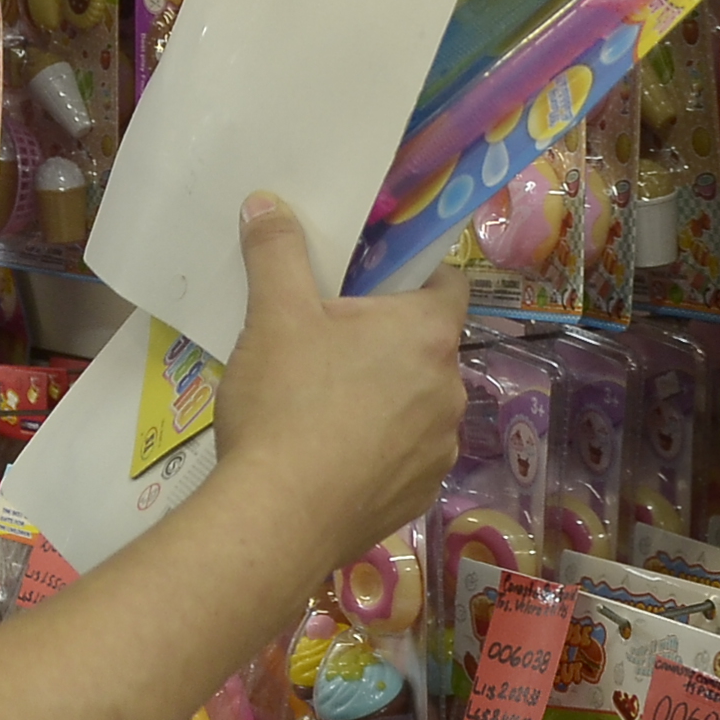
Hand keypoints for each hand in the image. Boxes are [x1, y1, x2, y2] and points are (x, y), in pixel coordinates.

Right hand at [212, 192, 467, 577]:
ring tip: (322, 405)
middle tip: (327, 343)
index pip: (448, 284)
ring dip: (385, 398)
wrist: (278, 518)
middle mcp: (450, 390)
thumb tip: (268, 201)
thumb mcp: (273, 314)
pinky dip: (378, 450)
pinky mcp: (419, 497)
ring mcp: (440, 450)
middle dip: (386, 341)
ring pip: (418, 404)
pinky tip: (329, 456)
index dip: (415, 276)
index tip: (372, 282)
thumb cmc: (286, 402)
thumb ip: (276, 251)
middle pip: (426, 347)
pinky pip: (405, 456)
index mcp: (427, 334)